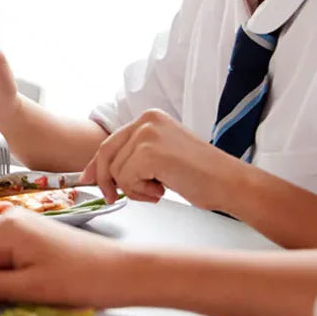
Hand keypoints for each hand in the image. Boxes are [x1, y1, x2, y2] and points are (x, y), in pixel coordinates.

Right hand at [0, 209, 130, 306]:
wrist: (121, 271)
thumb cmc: (80, 279)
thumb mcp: (28, 288)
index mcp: (3, 227)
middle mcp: (8, 218)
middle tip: (5, 300)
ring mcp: (20, 224)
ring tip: (21, 294)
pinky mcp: (31, 235)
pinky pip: (4, 256)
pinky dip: (8, 274)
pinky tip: (27, 286)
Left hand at [81, 109, 238, 211]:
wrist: (228, 183)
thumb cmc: (200, 175)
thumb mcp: (160, 159)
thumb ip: (131, 159)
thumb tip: (93, 174)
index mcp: (149, 118)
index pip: (110, 142)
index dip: (96, 165)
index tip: (87, 179)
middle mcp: (146, 120)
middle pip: (105, 155)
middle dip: (106, 181)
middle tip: (113, 197)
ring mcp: (147, 134)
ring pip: (115, 171)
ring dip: (133, 189)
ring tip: (158, 190)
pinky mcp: (149, 152)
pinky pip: (125, 180)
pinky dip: (140, 192)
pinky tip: (162, 190)